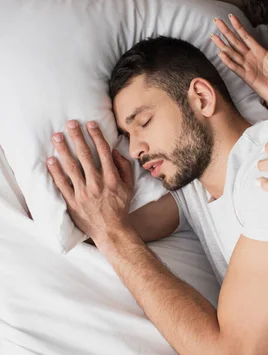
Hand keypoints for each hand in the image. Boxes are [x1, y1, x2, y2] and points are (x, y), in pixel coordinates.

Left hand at [47, 120, 133, 243]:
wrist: (111, 230)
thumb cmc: (120, 206)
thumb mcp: (129, 185)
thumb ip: (123, 167)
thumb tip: (113, 150)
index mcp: (111, 178)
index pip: (103, 151)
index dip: (96, 135)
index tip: (90, 123)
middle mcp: (97, 183)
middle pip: (85, 155)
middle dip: (77, 137)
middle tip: (70, 123)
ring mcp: (83, 193)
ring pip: (71, 167)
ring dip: (63, 150)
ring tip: (57, 137)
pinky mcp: (72, 202)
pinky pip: (62, 184)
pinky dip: (55, 171)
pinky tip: (50, 160)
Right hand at [210, 14, 267, 116]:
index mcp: (259, 50)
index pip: (245, 36)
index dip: (238, 26)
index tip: (230, 16)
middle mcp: (250, 57)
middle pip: (235, 42)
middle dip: (226, 31)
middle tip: (216, 21)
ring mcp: (247, 66)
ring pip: (231, 53)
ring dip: (222, 45)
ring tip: (213, 36)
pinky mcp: (246, 76)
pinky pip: (235, 67)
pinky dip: (228, 61)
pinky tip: (220, 54)